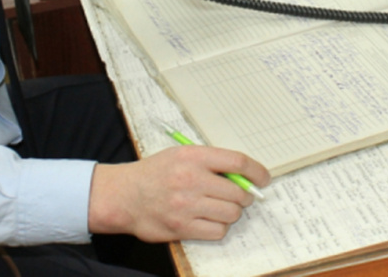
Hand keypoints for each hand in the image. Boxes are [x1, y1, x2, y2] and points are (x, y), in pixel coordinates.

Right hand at [88, 145, 270, 241]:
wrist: (124, 195)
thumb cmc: (154, 173)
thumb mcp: (180, 155)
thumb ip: (210, 162)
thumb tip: (244, 177)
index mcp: (193, 156)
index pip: (237, 162)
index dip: (256, 171)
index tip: (263, 178)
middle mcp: (191, 179)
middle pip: (237, 192)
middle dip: (243, 197)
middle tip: (236, 197)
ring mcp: (186, 205)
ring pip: (231, 214)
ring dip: (231, 213)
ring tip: (219, 208)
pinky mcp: (182, 227)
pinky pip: (217, 231)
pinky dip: (218, 228)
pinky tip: (208, 221)